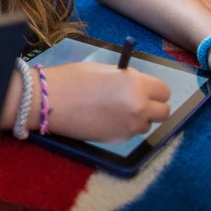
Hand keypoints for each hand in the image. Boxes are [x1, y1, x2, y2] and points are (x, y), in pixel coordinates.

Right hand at [44, 62, 171, 142]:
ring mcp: (130, 126)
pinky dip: (123, 127)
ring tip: (114, 111)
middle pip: (163, 112)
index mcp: (135, 84)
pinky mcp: (119, 139)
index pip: (164, 91)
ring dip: (137, 118)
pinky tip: (105, 119)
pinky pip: (131, 133)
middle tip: (133, 102)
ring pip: (147, 124)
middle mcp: (139, 107)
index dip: (153, 90)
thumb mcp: (102, 70)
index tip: (142, 89)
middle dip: (152, 106)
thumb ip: (125, 79)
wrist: (47, 101)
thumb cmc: (71, 79)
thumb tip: (137, 86)